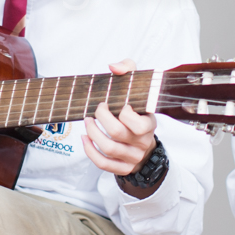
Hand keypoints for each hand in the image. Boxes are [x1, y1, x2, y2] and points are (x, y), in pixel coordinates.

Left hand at [83, 59, 157, 177]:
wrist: (145, 141)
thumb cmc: (138, 111)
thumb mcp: (138, 87)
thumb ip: (128, 69)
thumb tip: (113, 67)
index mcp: (149, 124)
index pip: (137, 123)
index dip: (122, 112)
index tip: (118, 104)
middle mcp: (143, 143)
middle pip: (117, 133)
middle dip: (101, 118)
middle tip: (96, 110)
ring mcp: (133, 157)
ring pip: (108, 148)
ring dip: (92, 133)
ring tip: (87, 122)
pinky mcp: (123, 168)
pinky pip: (104, 164)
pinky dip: (90, 151)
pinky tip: (85, 138)